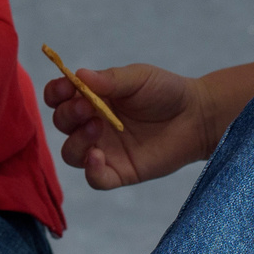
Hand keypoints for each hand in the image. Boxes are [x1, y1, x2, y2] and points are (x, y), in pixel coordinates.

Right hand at [44, 61, 212, 189]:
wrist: (197, 116)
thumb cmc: (166, 92)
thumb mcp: (138, 78)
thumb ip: (110, 79)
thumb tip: (77, 74)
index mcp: (92, 98)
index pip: (59, 98)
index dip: (55, 93)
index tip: (64, 88)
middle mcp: (93, 124)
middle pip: (62, 124)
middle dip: (69, 115)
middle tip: (88, 107)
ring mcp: (105, 149)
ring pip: (71, 153)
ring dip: (77, 141)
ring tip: (98, 128)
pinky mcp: (120, 171)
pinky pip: (95, 178)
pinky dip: (91, 170)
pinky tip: (98, 157)